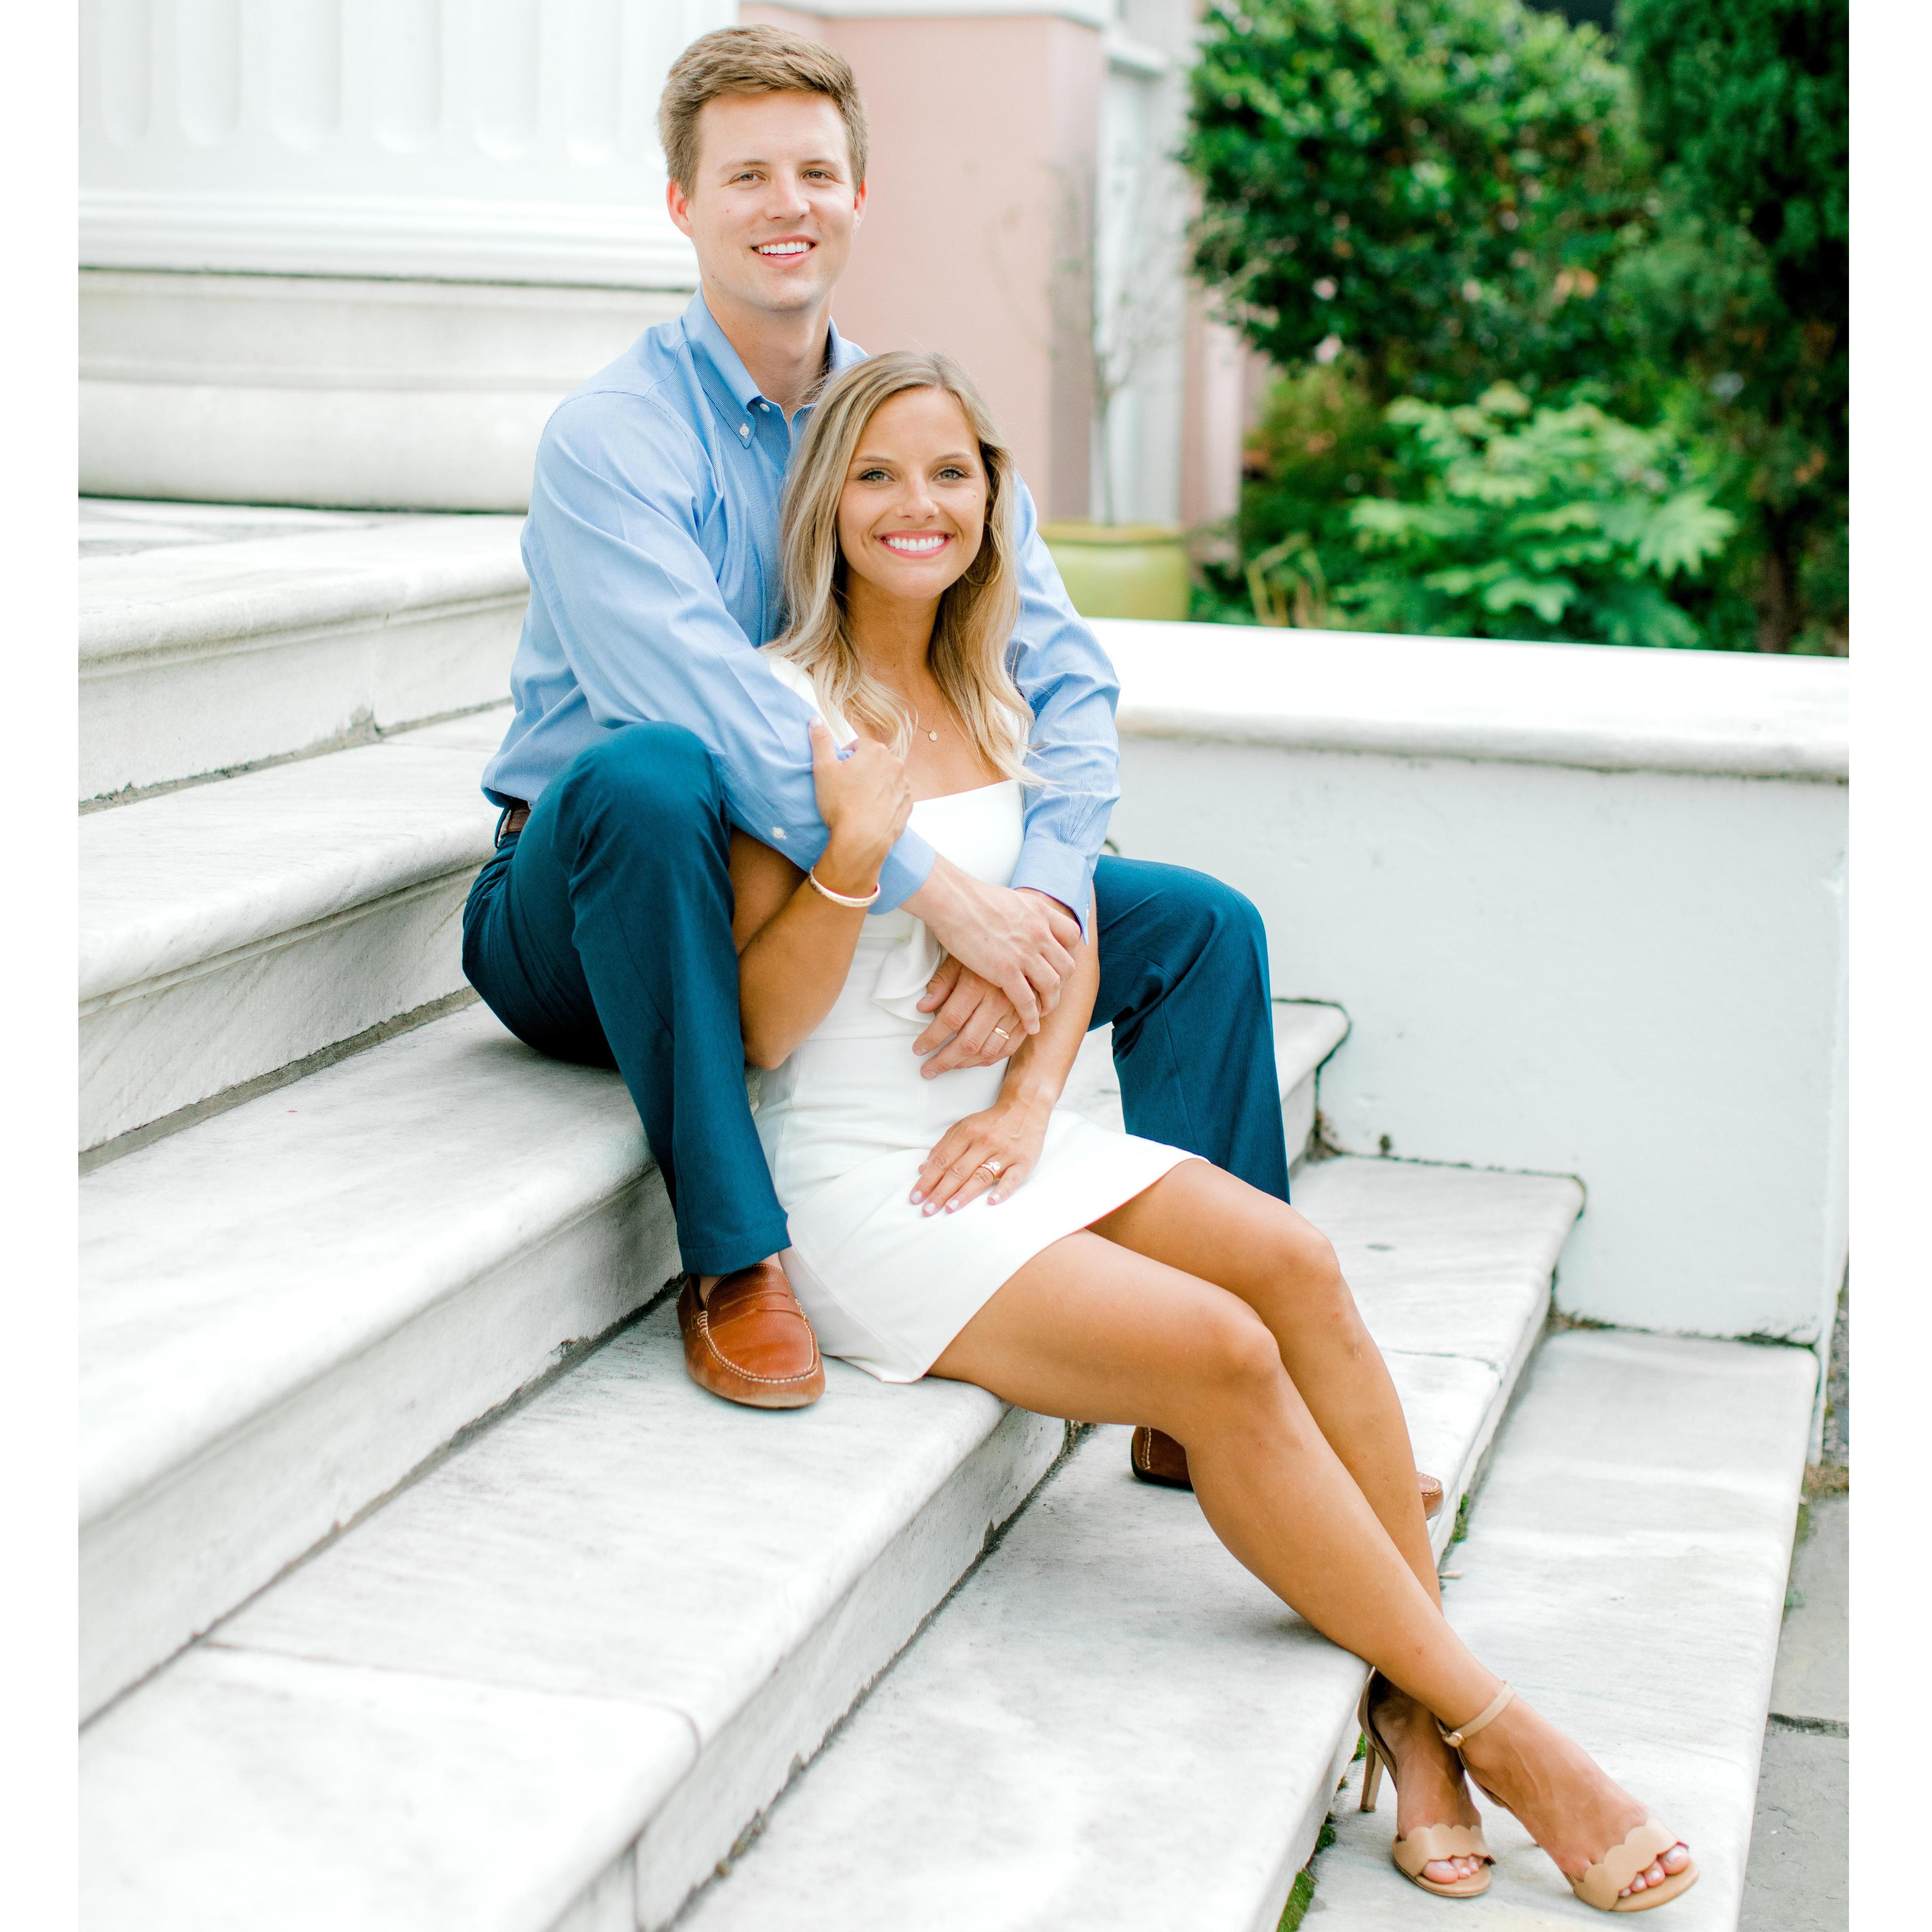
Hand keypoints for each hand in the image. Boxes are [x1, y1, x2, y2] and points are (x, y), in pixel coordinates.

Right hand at [809, 720, 911, 892]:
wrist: (861, 840)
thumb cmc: (840, 804)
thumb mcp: (823, 769)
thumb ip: (820, 740)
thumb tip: (815, 718)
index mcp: (875, 751)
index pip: (858, 745)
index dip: (845, 758)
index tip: (837, 774)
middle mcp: (895, 764)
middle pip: (874, 760)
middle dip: (862, 770)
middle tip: (847, 789)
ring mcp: (904, 785)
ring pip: (886, 778)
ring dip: (874, 785)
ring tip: (859, 802)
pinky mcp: (907, 805)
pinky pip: (895, 797)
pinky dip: (885, 801)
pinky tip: (871, 812)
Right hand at [904, 865, 1080, 1037]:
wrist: (952, 900)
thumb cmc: (971, 898)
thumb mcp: (1010, 899)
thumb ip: (1023, 912)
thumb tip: (1021, 918)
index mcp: (1040, 912)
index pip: (1072, 935)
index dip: (1069, 952)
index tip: (1059, 964)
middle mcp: (1039, 933)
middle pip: (1066, 965)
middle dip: (1062, 983)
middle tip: (1051, 992)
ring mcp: (1025, 953)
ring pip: (1052, 985)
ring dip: (1050, 1002)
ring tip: (1043, 1011)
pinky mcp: (1006, 970)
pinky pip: (1027, 1000)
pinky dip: (1031, 1016)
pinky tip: (1030, 1026)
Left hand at [911, 1095, 1050, 1213]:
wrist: (1024, 1108)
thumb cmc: (990, 1123)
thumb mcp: (963, 1127)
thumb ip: (943, 1146)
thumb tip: (923, 1168)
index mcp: (967, 1133)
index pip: (943, 1161)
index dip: (927, 1180)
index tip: (915, 1197)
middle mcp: (984, 1143)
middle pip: (959, 1171)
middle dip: (940, 1192)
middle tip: (927, 1209)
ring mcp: (1005, 1153)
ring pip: (982, 1175)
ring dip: (964, 1194)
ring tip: (949, 1208)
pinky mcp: (1023, 1161)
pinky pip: (1013, 1178)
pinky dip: (1003, 1190)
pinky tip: (991, 1201)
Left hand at [913, 958, 1023, 1076]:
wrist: (1023, 947)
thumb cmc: (985, 951)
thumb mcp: (958, 959)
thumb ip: (941, 984)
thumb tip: (923, 1008)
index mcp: (977, 985)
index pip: (949, 1020)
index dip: (931, 1039)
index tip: (918, 1049)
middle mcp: (997, 1001)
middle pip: (968, 1043)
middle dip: (944, 1061)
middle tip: (928, 1070)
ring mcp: (1014, 1013)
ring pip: (987, 1051)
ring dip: (964, 1065)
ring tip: (947, 1066)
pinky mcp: (1026, 1019)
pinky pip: (1008, 1048)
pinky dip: (989, 1060)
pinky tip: (973, 1062)